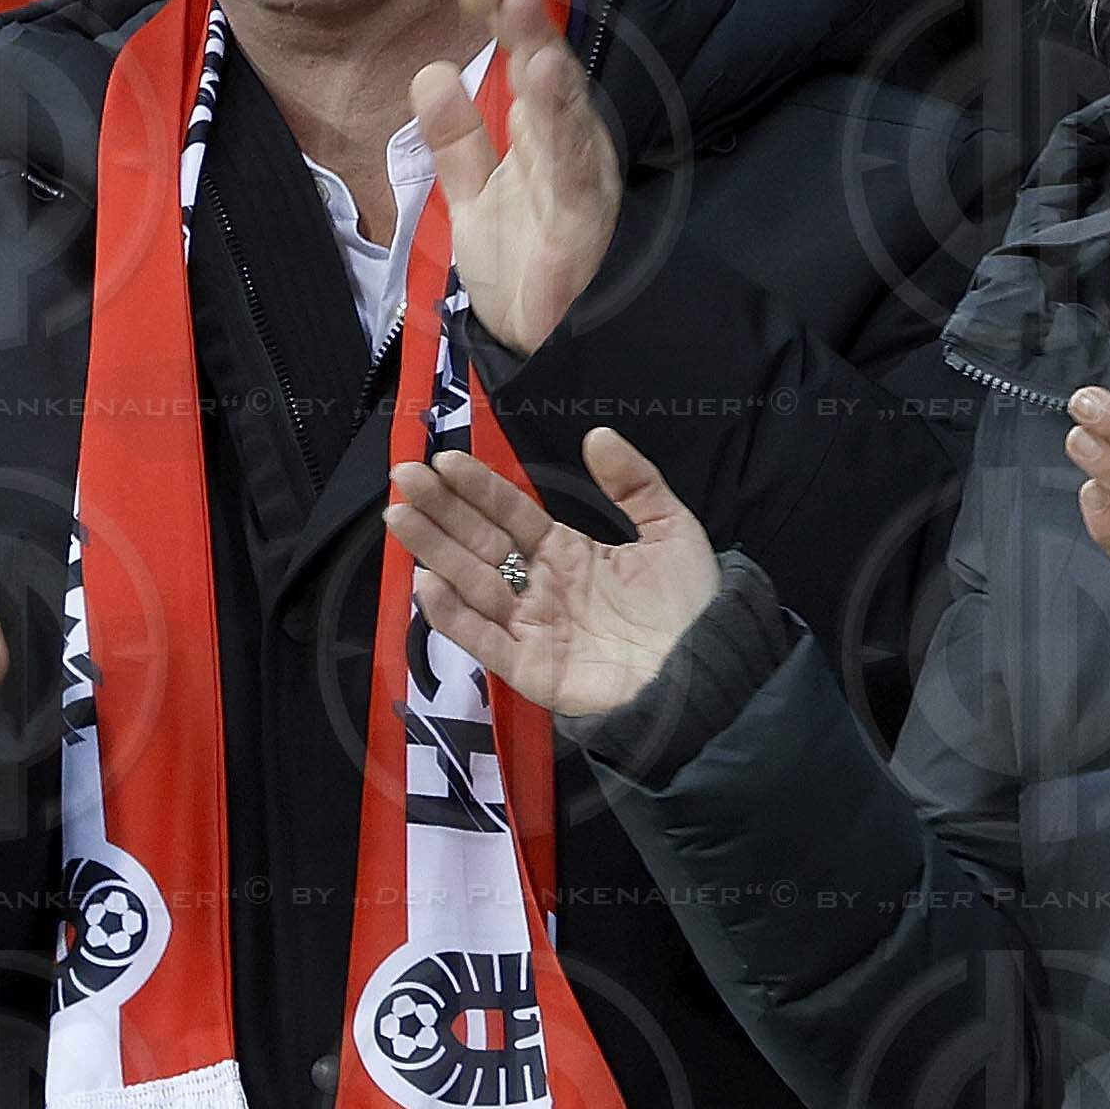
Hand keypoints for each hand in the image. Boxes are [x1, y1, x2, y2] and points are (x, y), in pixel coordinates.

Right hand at [385, 427, 718, 718]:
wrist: (711, 673)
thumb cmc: (691, 606)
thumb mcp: (671, 531)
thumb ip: (635, 484)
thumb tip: (596, 435)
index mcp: (568, 553)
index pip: (511, 513)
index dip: (479, 487)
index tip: (444, 459)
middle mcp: (540, 588)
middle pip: (480, 543)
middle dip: (440, 510)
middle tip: (403, 476)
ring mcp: (531, 629)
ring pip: (472, 584)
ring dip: (433, 551)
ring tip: (399, 517)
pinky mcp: (530, 669)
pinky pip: (484, 640)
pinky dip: (453, 615)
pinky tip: (426, 583)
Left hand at [416, 0, 618, 354]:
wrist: (537, 344)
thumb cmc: (518, 262)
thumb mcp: (472, 192)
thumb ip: (454, 138)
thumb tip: (430, 72)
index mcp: (541, 129)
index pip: (520, 58)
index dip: (500, 13)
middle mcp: (567, 144)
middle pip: (546, 70)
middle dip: (524, 19)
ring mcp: (579, 179)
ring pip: (563, 110)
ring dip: (545, 56)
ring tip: (524, 6)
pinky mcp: (582, 222)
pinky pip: (572, 171)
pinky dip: (562, 128)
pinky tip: (549, 85)